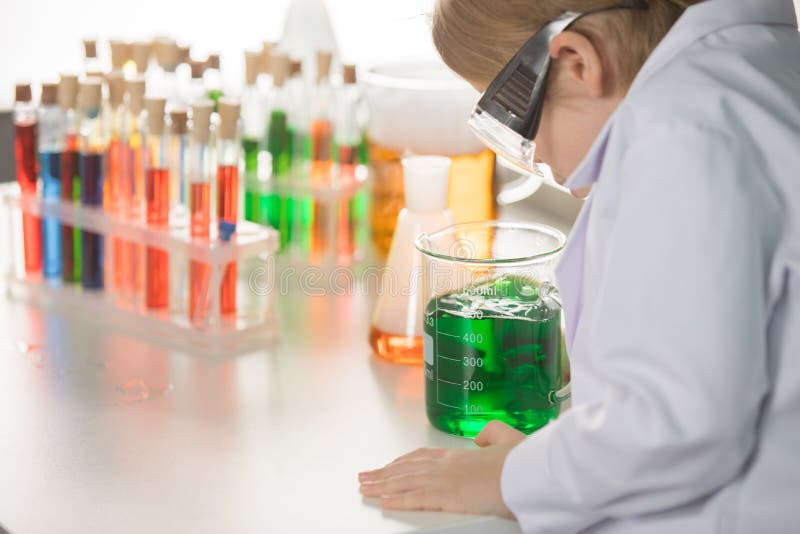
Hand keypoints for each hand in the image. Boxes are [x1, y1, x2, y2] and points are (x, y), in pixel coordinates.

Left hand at [358, 421, 525, 517]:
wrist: (527, 470)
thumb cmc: (521, 459)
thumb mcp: (506, 438)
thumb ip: (491, 435)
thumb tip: (481, 437)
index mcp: (459, 454)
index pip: (422, 457)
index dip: (402, 462)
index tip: (389, 465)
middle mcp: (447, 465)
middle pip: (406, 469)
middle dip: (383, 474)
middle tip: (365, 477)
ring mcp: (445, 479)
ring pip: (405, 482)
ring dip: (382, 485)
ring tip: (365, 488)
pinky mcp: (448, 496)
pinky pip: (416, 498)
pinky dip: (398, 499)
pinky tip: (384, 500)